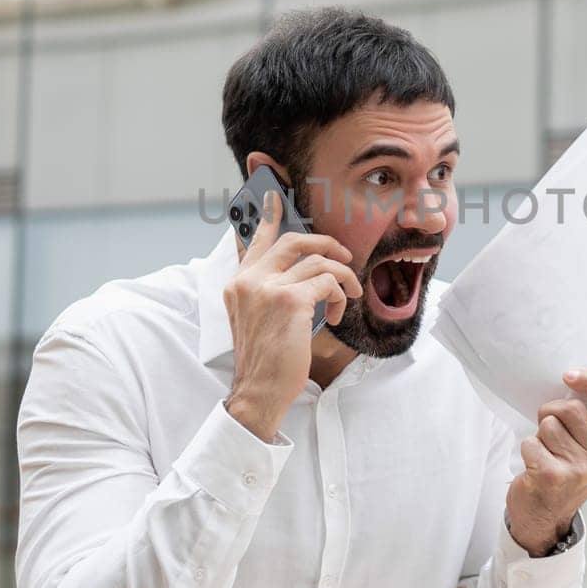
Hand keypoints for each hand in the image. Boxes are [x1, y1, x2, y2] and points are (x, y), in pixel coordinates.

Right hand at [222, 190, 360, 441]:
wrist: (259, 391)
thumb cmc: (264, 359)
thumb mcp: (255, 318)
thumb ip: (267, 290)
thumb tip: (300, 271)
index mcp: (238, 282)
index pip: (255, 239)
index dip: (268, 215)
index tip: (276, 197)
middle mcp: (249, 280)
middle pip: (293, 240)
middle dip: (326, 243)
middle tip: (343, 255)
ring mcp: (268, 288)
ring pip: (319, 261)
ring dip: (342, 277)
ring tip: (348, 295)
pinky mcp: (291, 301)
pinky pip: (328, 281)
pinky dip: (340, 295)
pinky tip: (338, 314)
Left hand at [505, 369, 586, 556]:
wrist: (544, 519)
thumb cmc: (564, 474)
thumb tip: (574, 380)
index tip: (569, 375)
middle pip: (572, 408)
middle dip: (552, 412)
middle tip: (550, 435)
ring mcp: (580, 471)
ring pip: (549, 424)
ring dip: (539, 435)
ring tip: (546, 454)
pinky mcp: (553, 476)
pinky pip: (531, 441)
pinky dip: (527, 449)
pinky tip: (535, 467)